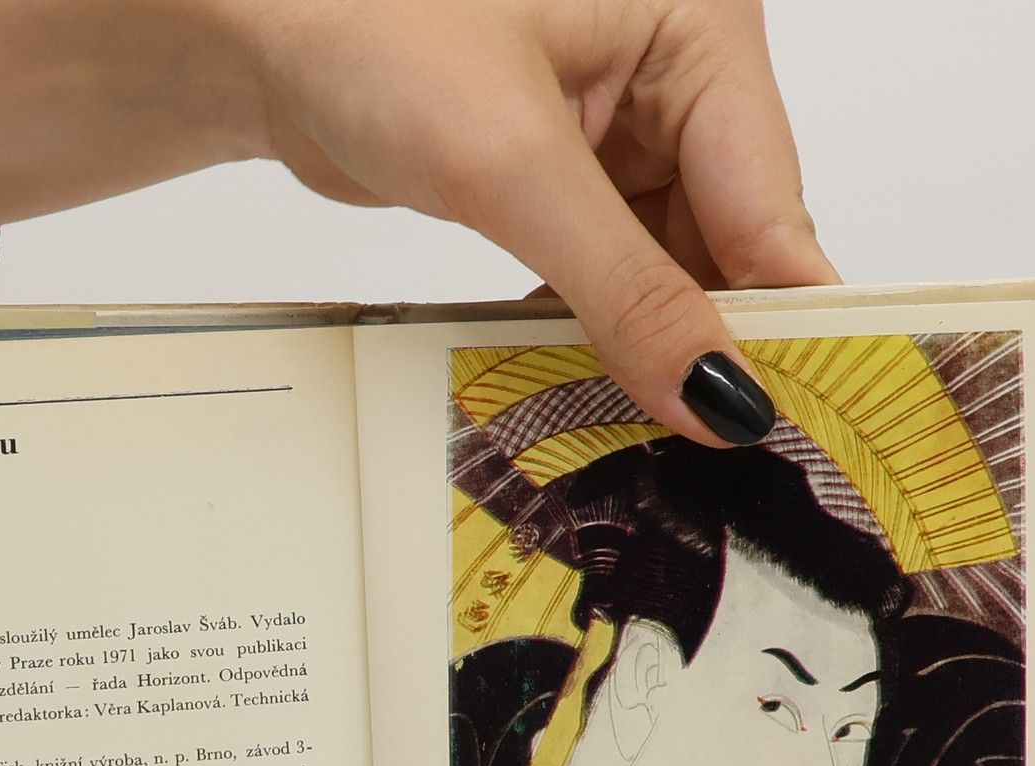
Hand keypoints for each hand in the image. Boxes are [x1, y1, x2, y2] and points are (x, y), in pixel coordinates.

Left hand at [232, 0, 834, 443]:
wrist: (256, 24)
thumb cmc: (369, 20)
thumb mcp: (511, 166)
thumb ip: (624, 288)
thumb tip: (715, 397)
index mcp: (700, 26)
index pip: (771, 201)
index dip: (776, 321)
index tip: (779, 425)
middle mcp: (673, 71)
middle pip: (728, 244)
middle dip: (706, 345)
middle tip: (707, 454)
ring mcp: (619, 125)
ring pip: (667, 270)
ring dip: (644, 348)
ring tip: (638, 431)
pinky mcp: (564, 173)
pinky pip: (609, 272)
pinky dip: (594, 329)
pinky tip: (581, 384)